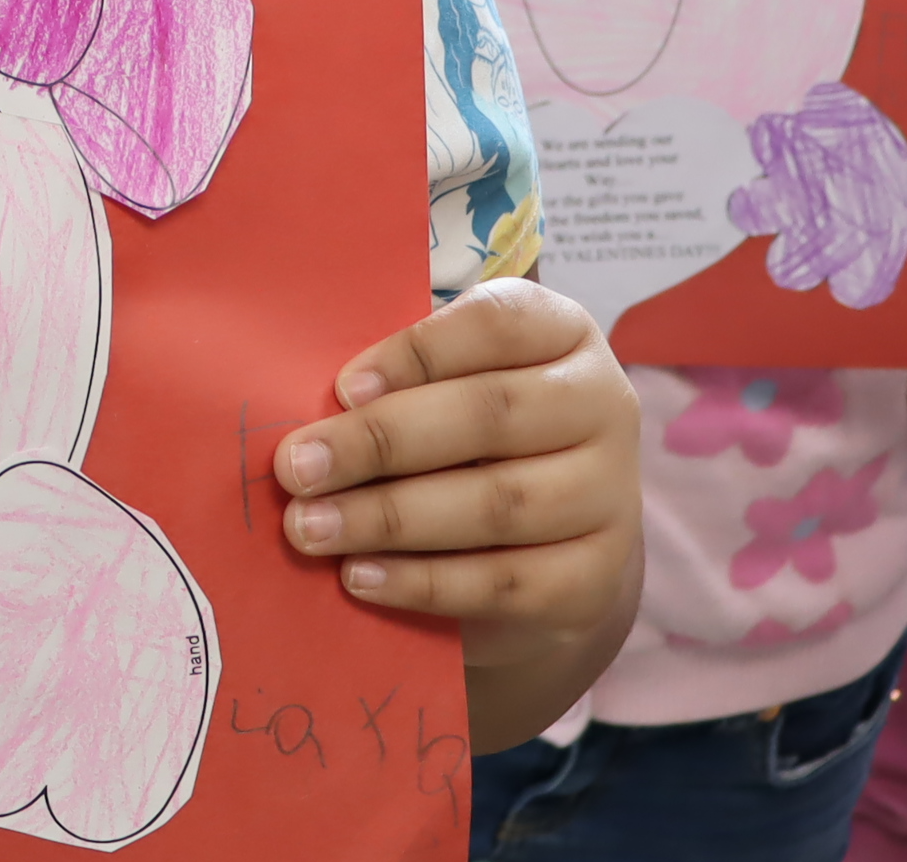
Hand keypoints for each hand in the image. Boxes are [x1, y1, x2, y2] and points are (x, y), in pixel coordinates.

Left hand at [273, 279, 640, 745]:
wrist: (545, 545)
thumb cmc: (468, 439)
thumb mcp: (444, 389)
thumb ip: (399, 385)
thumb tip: (308, 410)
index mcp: (563, 333)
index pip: (498, 324)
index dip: (418, 353)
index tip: (342, 388)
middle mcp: (603, 405)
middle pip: (490, 416)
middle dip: (379, 442)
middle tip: (297, 467)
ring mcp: (609, 495)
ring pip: (496, 504)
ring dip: (389, 517)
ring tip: (310, 527)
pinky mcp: (593, 579)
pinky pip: (502, 582)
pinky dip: (422, 582)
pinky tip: (359, 576)